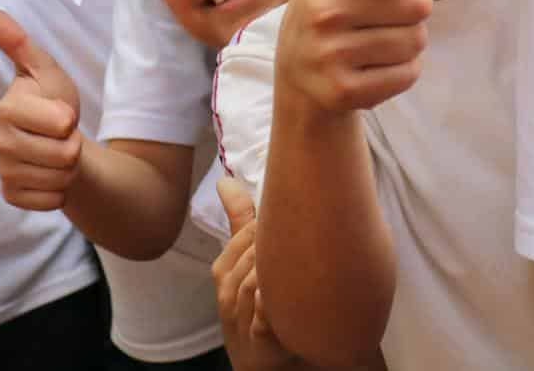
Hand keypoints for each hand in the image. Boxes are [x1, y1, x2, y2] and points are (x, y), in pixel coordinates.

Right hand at [0, 9, 83, 210]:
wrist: (58, 140)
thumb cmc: (53, 100)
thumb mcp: (46, 70)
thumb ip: (20, 44)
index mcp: (8, 108)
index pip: (60, 123)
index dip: (71, 119)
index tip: (64, 113)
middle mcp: (0, 142)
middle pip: (64, 155)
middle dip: (74, 145)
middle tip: (63, 135)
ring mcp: (4, 170)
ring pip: (59, 178)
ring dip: (69, 167)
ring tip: (58, 152)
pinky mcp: (12, 195)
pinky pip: (50, 201)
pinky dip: (60, 191)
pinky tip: (51, 175)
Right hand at [212, 178, 297, 370]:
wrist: (262, 358)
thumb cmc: (257, 302)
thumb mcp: (247, 260)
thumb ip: (241, 221)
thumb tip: (225, 181)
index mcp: (226, 267)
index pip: (246, 232)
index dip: (271, 222)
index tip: (295, 210)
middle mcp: (228, 289)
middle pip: (253, 253)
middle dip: (278, 242)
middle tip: (308, 232)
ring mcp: (239, 316)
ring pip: (255, 281)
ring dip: (277, 272)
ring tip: (301, 263)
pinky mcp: (257, 340)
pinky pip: (262, 317)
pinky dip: (270, 306)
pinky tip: (281, 297)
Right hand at [268, 0, 431, 115]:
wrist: (302, 69)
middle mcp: (319, 7)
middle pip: (419, 1)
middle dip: (407, 3)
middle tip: (371, 7)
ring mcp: (328, 55)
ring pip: (416, 38)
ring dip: (402, 36)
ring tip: (366, 34)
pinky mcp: (343, 93)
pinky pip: (409, 72)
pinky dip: (398, 69)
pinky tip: (366, 63)